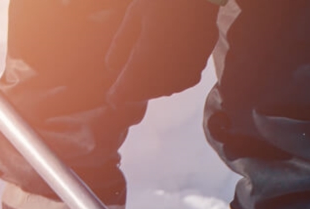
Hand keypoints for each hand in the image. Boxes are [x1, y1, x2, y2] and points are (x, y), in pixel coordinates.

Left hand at [105, 0, 220, 102]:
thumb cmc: (165, 1)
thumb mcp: (136, 14)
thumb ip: (121, 42)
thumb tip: (110, 67)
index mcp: (148, 55)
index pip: (128, 86)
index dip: (118, 95)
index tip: (111, 98)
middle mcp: (167, 68)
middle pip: (146, 91)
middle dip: (134, 92)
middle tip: (121, 93)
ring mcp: (185, 71)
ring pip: (164, 89)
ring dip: (151, 88)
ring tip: (141, 84)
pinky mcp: (198, 68)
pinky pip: (180, 83)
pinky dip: (169, 81)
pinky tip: (164, 73)